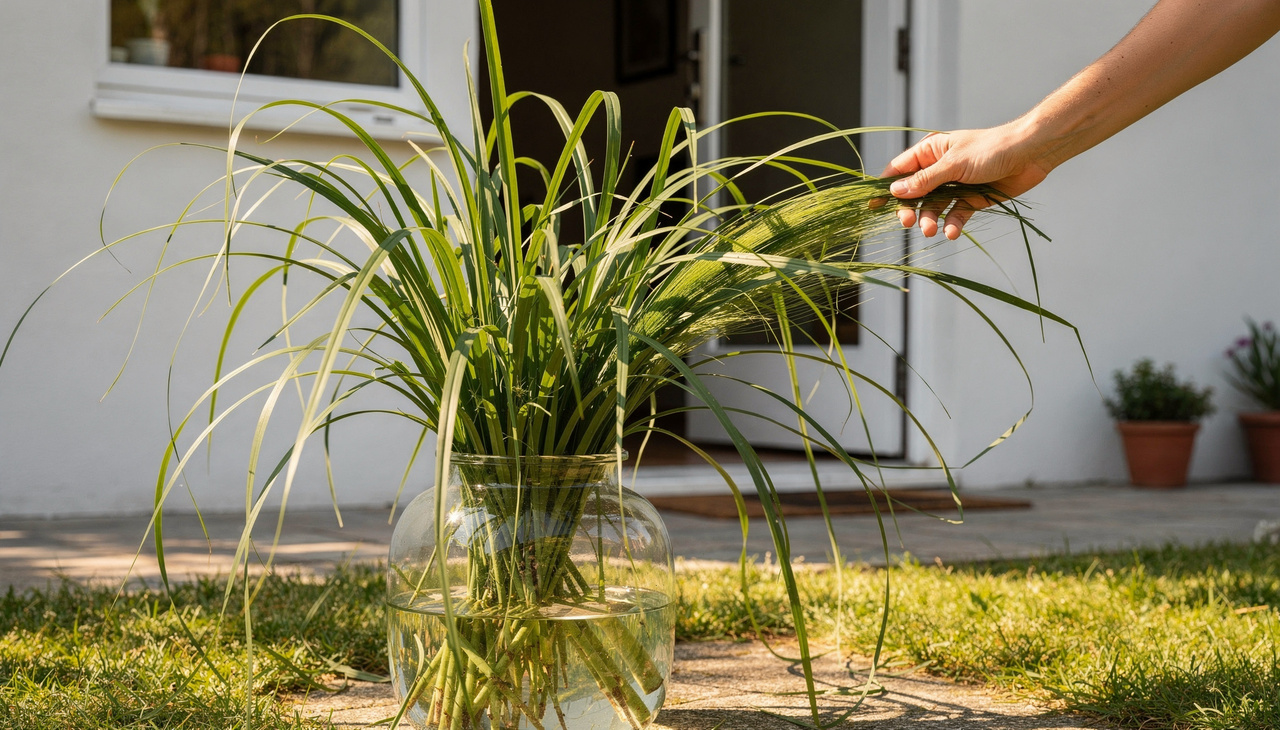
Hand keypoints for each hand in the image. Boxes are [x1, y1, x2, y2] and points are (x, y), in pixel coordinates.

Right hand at [881, 125, 1050, 239]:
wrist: (1029, 154)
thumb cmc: (991, 149)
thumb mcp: (953, 164)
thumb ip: (924, 180)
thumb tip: (895, 191)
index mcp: (931, 151)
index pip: (900, 170)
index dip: (885, 187)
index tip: (872, 205)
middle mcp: (939, 169)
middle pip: (914, 193)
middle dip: (909, 209)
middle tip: (908, 223)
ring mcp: (955, 185)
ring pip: (933, 207)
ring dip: (930, 220)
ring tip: (932, 231)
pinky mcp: (971, 199)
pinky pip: (954, 215)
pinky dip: (951, 225)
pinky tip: (951, 232)